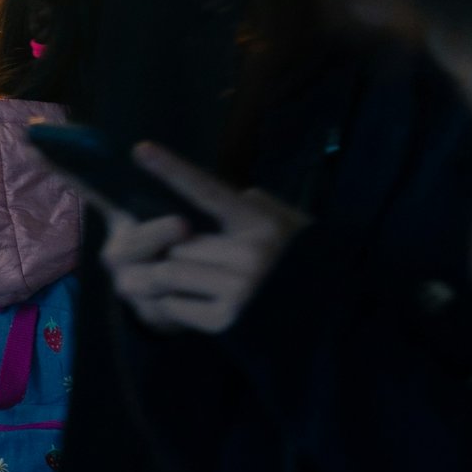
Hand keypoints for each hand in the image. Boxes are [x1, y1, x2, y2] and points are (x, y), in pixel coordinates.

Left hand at [101, 144, 308, 335]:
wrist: (331, 319)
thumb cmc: (303, 261)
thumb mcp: (288, 222)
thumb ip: (253, 205)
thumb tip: (221, 196)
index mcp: (262, 223)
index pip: (207, 191)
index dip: (172, 169)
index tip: (141, 149)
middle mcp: (251, 255)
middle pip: (179, 242)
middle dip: (166, 248)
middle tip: (157, 255)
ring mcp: (239, 290)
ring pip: (170, 272)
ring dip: (155, 276)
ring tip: (139, 279)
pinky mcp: (228, 321)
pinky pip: (176, 304)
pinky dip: (169, 302)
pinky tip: (177, 301)